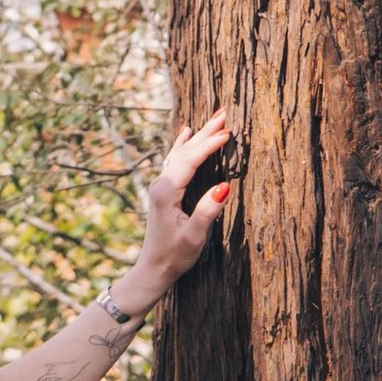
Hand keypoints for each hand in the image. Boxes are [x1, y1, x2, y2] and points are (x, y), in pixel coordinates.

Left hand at [133, 105, 232, 286]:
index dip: (209, 144)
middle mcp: (160, 184)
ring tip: (213, 118)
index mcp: (167, 192)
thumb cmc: (175, 255)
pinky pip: (174, 159)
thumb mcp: (195, 236)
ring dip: (197, 135)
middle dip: (205, 131)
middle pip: (185, 151)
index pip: (191, 160)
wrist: (153, 268)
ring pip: (180, 153)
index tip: (228, 131)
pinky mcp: (163, 191)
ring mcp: (160, 186)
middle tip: (224, 112)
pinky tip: (186, 133)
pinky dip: (184, 144)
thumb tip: (225, 185)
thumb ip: (208, 211)